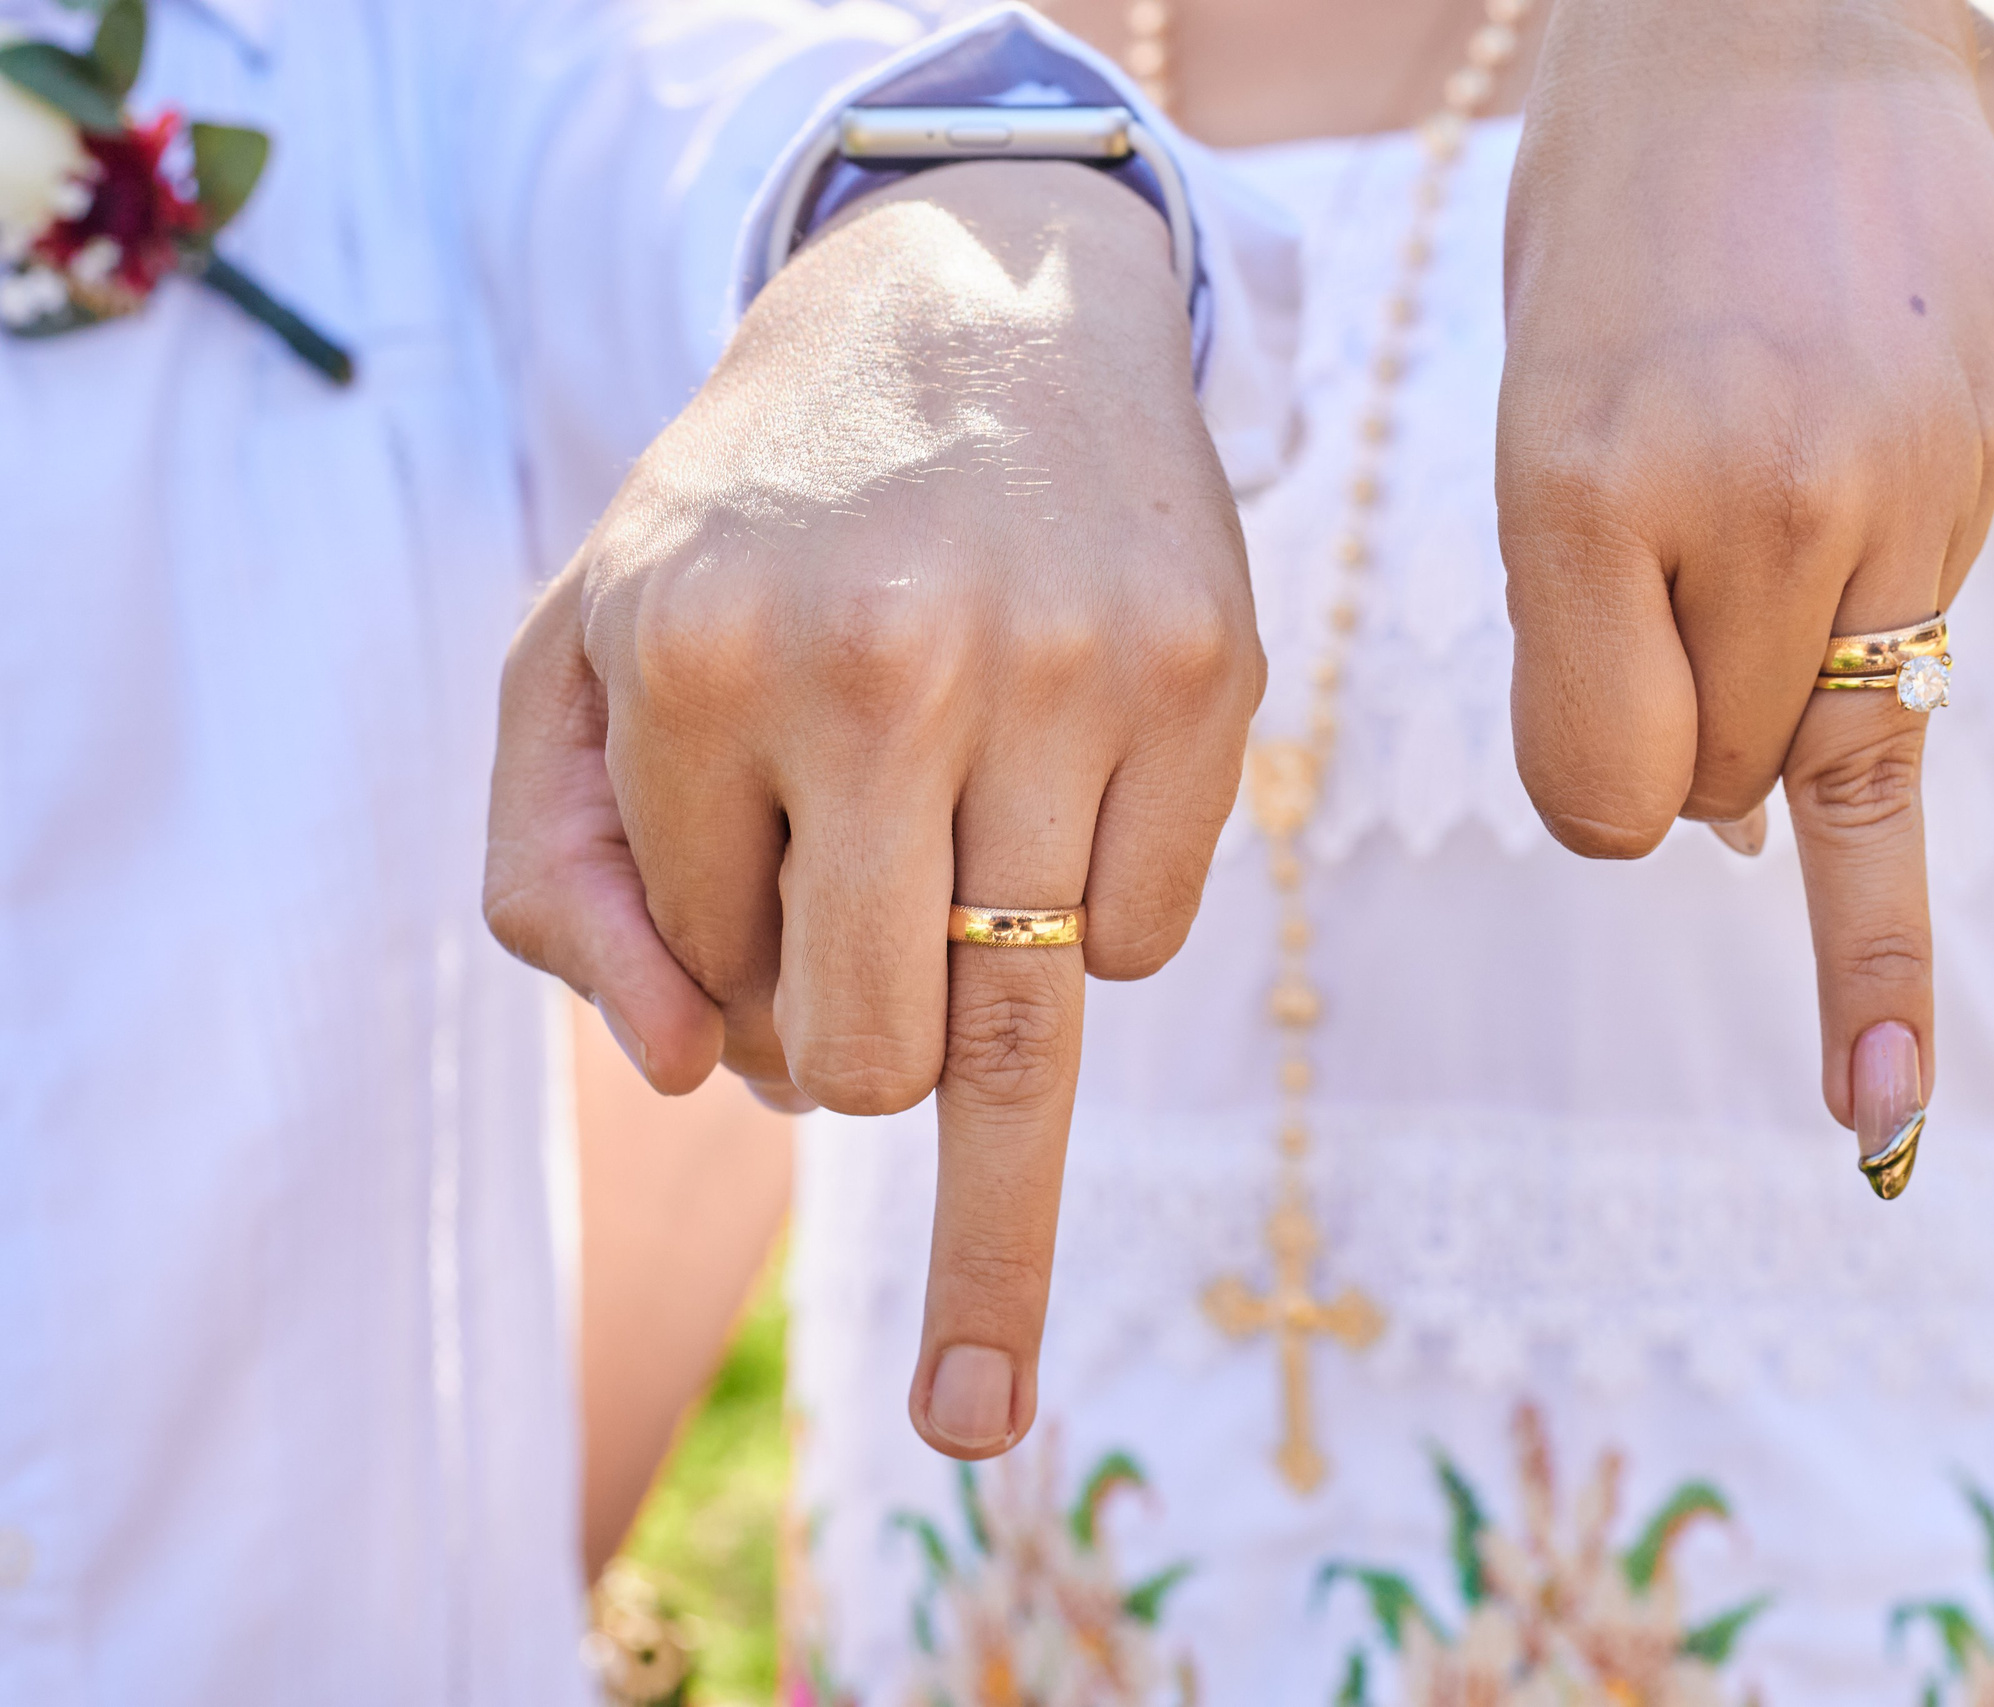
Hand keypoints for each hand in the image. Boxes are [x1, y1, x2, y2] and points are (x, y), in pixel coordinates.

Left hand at [485, 161, 1259, 1456]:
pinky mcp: (1207, 674)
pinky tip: (1064, 807)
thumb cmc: (765, 524)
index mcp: (696, 654)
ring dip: (975, 1016)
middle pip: (872, 1063)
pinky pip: (1149, 949)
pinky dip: (1097, 925)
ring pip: (1024, 1034)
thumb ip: (556, 879)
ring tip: (964, 937)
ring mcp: (1069, 668)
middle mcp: (884, 659)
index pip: (713, 976)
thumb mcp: (584, 655)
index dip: (729, 957)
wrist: (980, 308)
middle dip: (852, 1058)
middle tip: (861, 972)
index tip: (757, 865)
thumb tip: (678, 1069)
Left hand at [1497, 0, 1993, 1153]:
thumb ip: (1586, 626)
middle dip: (1676, 728)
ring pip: (1794, 770)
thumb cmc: (1619, 239)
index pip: (1584, 788)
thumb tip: (1699, 829)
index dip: (1585, 768)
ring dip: (1772, 718)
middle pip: (1691, 791)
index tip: (1594, 687)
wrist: (1791, 43)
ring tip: (1773, 541)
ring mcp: (1875, 518)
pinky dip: (1881, 961)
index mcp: (1580, 486)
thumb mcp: (1537, 413)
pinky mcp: (1964, 515)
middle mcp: (1738, 514)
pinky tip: (1880, 1109)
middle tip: (1688, 560)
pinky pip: (1907, 776)